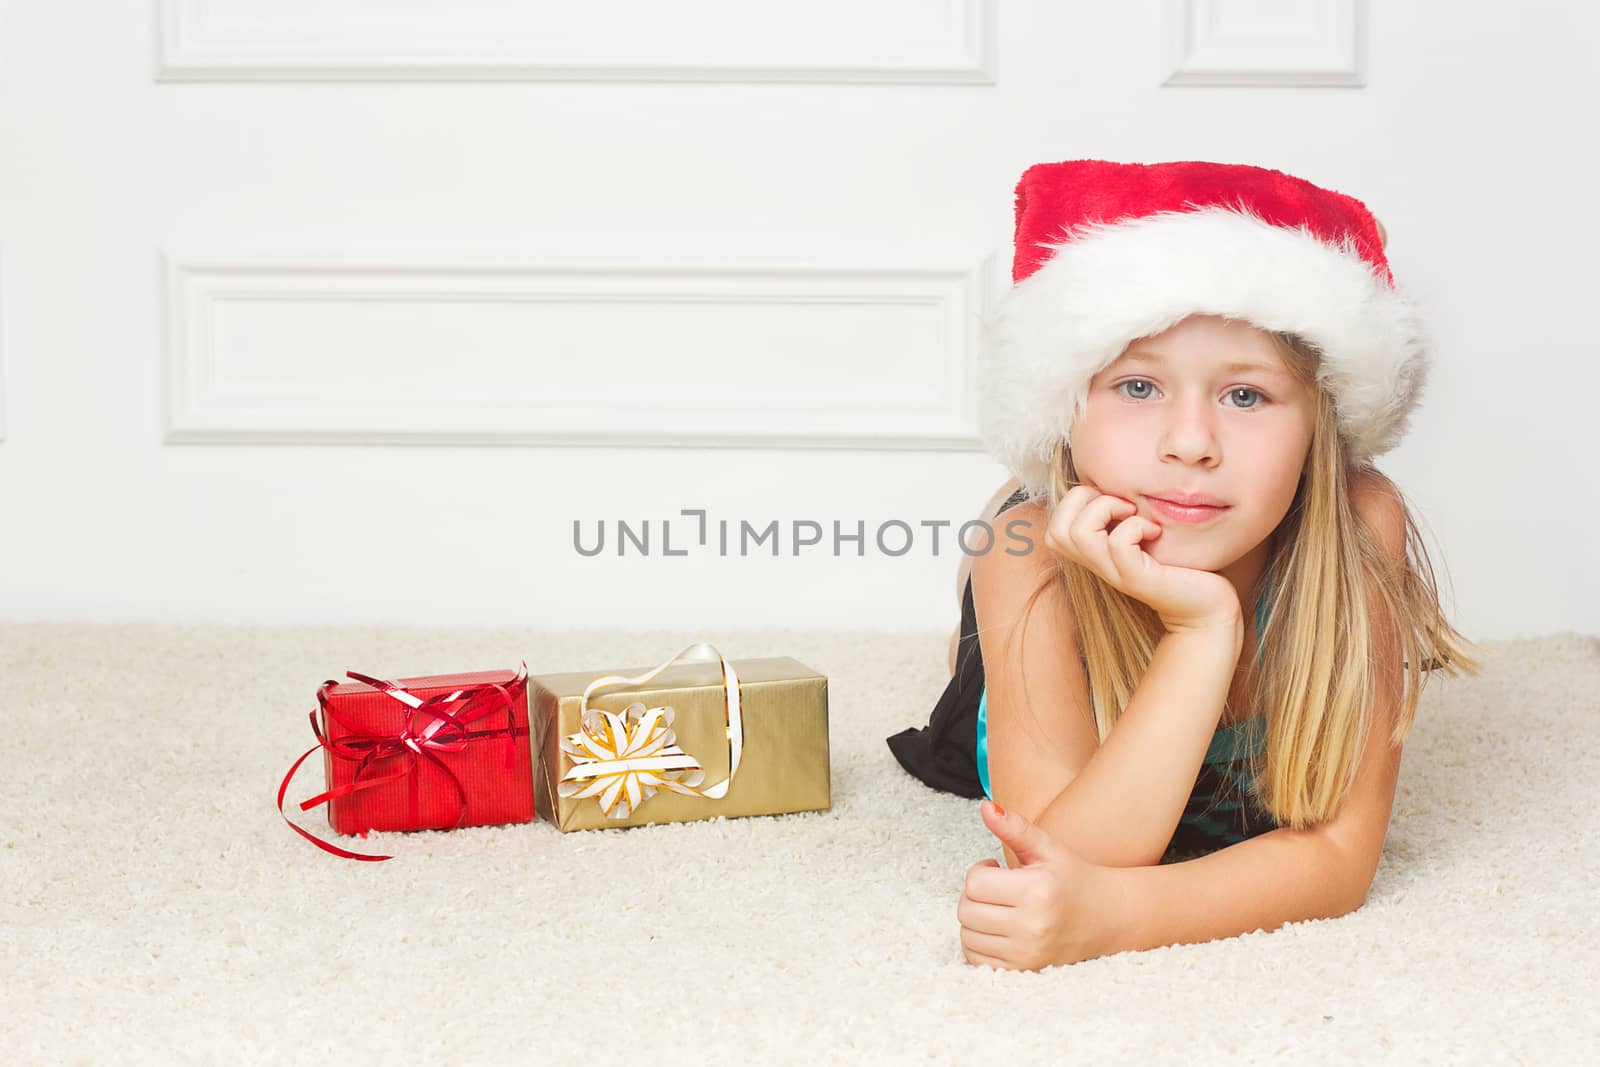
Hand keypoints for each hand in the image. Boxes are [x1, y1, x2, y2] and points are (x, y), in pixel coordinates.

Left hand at [957, 799, 1118, 970]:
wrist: (1109, 918)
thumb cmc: (1074, 877)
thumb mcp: (1048, 848)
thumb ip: (1015, 827)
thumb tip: (985, 807)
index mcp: (1037, 891)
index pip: (974, 882)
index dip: (981, 870)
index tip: (998, 868)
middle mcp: (1032, 927)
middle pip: (966, 910)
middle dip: (976, 895)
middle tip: (999, 889)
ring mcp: (1028, 955)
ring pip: (967, 935)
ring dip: (976, 919)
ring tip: (1001, 908)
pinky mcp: (1024, 972)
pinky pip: (976, 959)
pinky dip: (980, 943)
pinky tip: (1000, 929)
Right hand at [1044, 483, 1241, 635]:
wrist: (1206, 608)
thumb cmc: (1179, 565)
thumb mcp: (1143, 534)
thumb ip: (1124, 516)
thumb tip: (1115, 482)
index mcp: (1094, 553)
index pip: (1054, 525)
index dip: (1077, 501)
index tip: (1115, 501)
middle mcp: (1098, 564)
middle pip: (1057, 529)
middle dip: (1084, 500)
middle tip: (1122, 505)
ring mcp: (1115, 573)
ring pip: (1078, 533)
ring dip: (1106, 509)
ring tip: (1134, 514)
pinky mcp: (1136, 578)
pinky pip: (1118, 543)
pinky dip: (1136, 526)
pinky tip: (1155, 531)